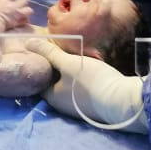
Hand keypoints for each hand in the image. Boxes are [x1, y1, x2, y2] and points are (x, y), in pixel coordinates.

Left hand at [25, 39, 146, 132]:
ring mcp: (77, 106)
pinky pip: (80, 88)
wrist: (122, 100)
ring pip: (67, 84)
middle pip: (53, 81)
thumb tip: (28, 42)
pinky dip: (79, 77)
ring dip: (68, 71)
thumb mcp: (68, 63)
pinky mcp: (91, 104)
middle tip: (58, 48)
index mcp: (51, 97)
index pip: (37, 78)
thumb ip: (50, 52)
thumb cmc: (91, 81)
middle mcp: (61, 105)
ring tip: (73, 54)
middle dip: (55, 66)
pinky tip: (86, 66)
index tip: (44, 48)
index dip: (39, 62)